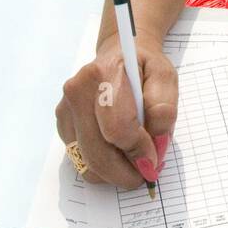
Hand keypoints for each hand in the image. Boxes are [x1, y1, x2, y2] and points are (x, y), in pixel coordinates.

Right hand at [56, 33, 177, 188]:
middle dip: (127, 173)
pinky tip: (119, 152)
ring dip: (115, 173)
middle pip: (98, 154)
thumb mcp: (165, 77)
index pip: (117, 128)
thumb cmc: (144, 66)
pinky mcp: (63, 125)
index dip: (138, 152)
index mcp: (105, 75)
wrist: (118, 53)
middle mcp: (77, 92)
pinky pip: (81, 161)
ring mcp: (65, 110)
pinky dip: (103, 167)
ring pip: (88, 164)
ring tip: (135, 160)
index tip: (154, 159)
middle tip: (147, 173)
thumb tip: (156, 146)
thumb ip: (163, 109)